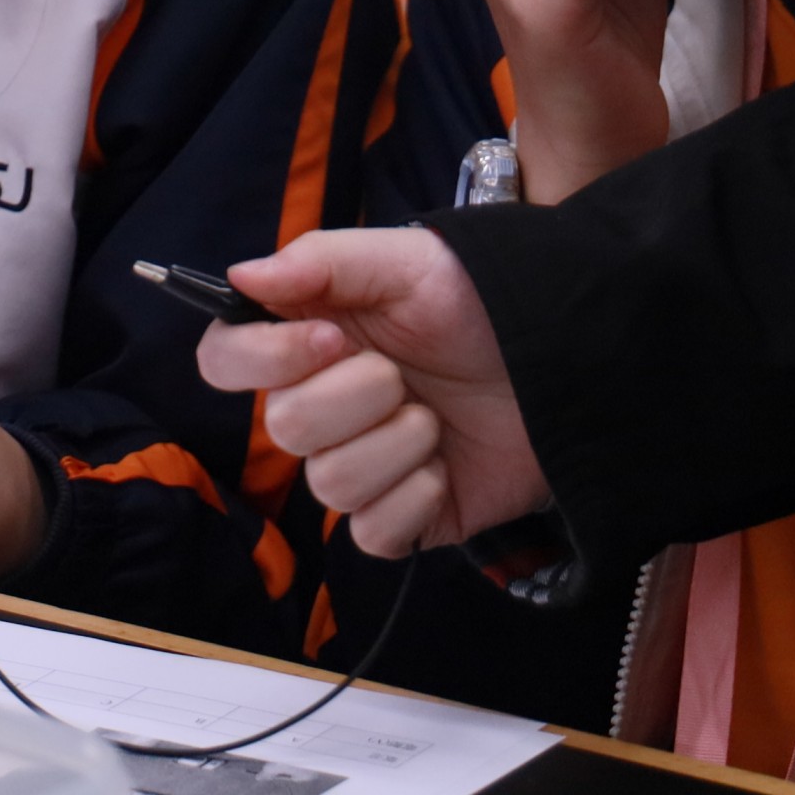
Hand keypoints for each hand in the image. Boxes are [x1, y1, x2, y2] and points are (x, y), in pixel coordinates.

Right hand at [193, 227, 543, 556]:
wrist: (569, 360)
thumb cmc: (485, 301)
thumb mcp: (408, 261)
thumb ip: (321, 261)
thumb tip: (242, 277)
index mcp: (308, 339)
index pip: (225, 359)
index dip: (263, 359)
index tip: (330, 339)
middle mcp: (322, 406)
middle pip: (281, 426)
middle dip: (354, 396)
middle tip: (404, 374)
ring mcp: (360, 467)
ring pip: (329, 483)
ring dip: (395, 443)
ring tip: (435, 418)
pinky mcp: (402, 519)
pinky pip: (372, 533)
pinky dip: (414, 497)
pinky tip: (444, 466)